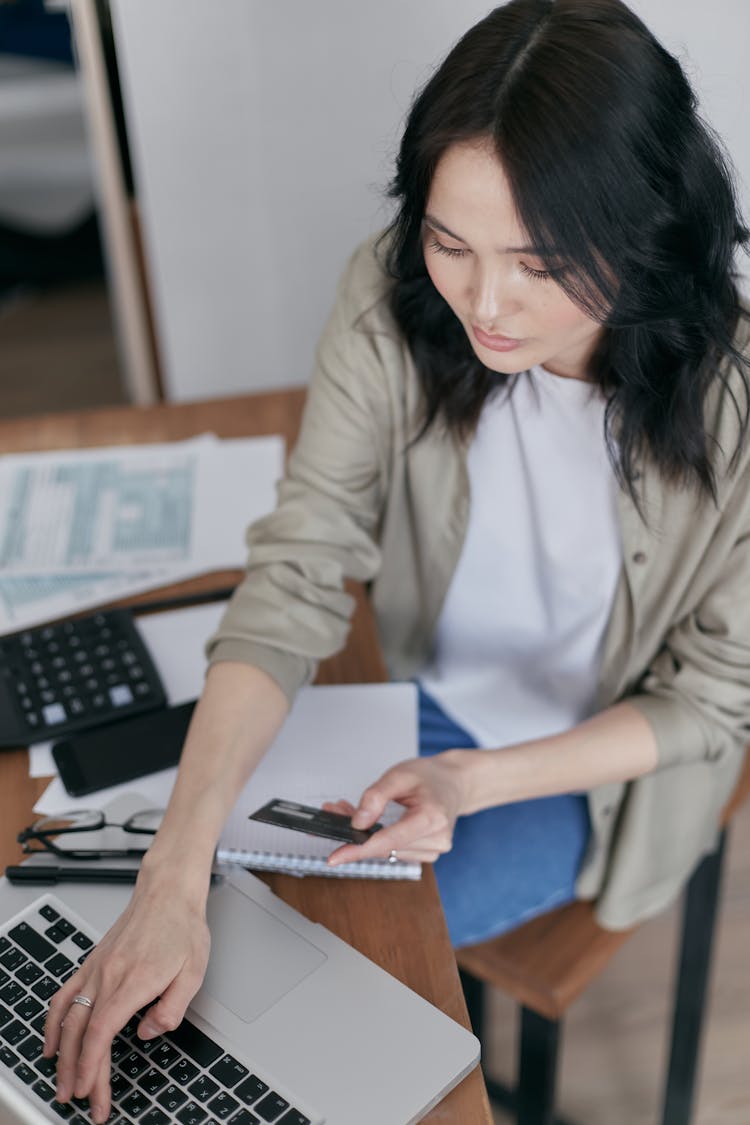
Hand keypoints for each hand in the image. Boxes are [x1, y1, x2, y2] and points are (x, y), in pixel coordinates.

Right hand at [43, 870, 210, 1123]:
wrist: (167, 891)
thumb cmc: (182, 927)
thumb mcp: (195, 972)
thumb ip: (172, 1009)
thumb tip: (149, 1031)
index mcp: (133, 981)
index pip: (102, 1034)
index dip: (92, 1067)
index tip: (91, 1092)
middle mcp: (108, 976)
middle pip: (81, 1033)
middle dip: (77, 1072)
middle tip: (78, 1100)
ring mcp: (96, 969)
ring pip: (68, 1018)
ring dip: (62, 1055)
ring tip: (62, 1081)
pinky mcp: (93, 963)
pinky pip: (64, 996)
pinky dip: (53, 1022)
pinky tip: (52, 1042)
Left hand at [324, 750, 473, 866]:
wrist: (455, 782)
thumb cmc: (431, 776)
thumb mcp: (400, 774)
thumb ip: (377, 796)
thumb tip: (357, 823)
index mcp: (432, 817)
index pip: (389, 840)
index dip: (359, 849)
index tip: (335, 857)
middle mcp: (436, 839)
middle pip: (384, 846)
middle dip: (356, 833)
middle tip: (334, 812)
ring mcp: (434, 849)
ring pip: (386, 850)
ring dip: (366, 835)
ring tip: (352, 811)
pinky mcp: (428, 853)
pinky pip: (395, 850)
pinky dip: (379, 839)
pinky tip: (371, 824)